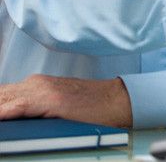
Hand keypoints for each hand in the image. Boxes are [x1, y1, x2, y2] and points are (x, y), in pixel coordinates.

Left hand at [0, 75, 131, 127]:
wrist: (117, 99)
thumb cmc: (92, 104)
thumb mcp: (56, 103)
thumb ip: (33, 106)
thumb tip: (14, 118)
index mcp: (35, 85)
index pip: (1, 95)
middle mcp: (36, 84)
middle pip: (0, 95)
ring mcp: (43, 90)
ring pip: (4, 97)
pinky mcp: (53, 100)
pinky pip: (21, 105)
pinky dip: (8, 110)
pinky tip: (2, 115)